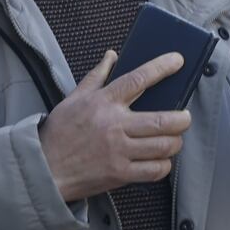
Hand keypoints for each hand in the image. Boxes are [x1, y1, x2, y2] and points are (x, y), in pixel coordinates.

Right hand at [40, 46, 192, 202]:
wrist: (44, 167)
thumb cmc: (59, 133)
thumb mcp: (73, 98)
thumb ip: (97, 76)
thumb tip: (112, 55)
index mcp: (103, 102)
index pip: (139, 79)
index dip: (162, 67)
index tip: (178, 61)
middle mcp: (114, 125)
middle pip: (162, 120)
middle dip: (182, 119)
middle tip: (185, 117)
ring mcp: (118, 151)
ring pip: (163, 146)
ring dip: (175, 142)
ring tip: (174, 138)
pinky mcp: (120, 173)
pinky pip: (154, 170)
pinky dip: (163, 164)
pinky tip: (161, 159)